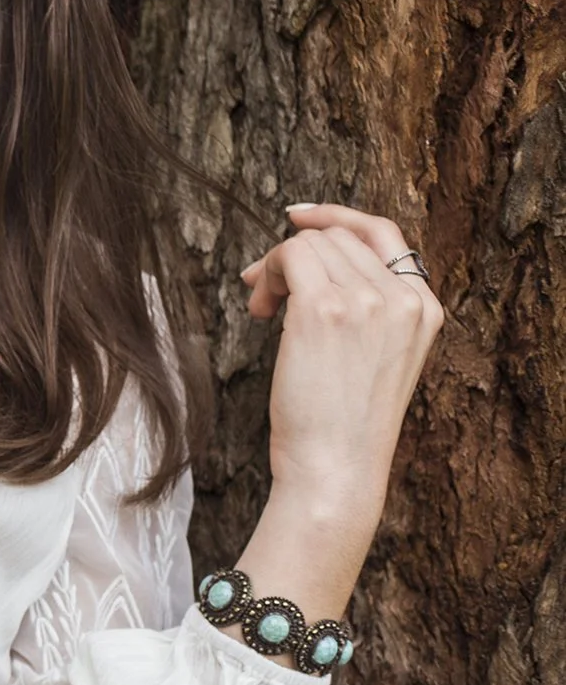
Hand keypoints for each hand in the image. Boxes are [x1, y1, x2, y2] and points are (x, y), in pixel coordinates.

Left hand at [238, 204, 443, 526]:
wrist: (336, 467)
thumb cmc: (342, 423)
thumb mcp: (377, 357)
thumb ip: (367, 309)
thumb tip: (307, 262)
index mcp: (425, 308)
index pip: (384, 234)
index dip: (337, 217)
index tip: (297, 217)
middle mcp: (403, 298)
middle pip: (336, 238)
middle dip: (290, 257)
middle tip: (263, 294)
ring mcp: (367, 301)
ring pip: (309, 244)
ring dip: (273, 268)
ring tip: (262, 310)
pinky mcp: (324, 310)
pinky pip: (288, 256)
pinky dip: (265, 273)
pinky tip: (259, 312)